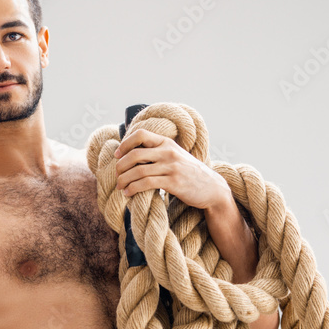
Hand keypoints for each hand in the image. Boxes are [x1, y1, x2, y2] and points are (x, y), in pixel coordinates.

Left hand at [112, 129, 230, 210]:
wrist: (212, 188)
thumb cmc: (189, 173)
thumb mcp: (175, 156)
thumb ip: (158, 152)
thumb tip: (132, 154)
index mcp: (167, 143)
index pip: (141, 134)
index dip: (125, 143)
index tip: (117, 155)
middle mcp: (169, 152)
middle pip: (135, 154)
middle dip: (120, 166)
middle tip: (117, 175)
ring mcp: (171, 167)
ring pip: (138, 170)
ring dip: (124, 179)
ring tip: (120, 186)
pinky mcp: (173, 182)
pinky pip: (146, 183)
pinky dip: (133, 188)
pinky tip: (128, 193)